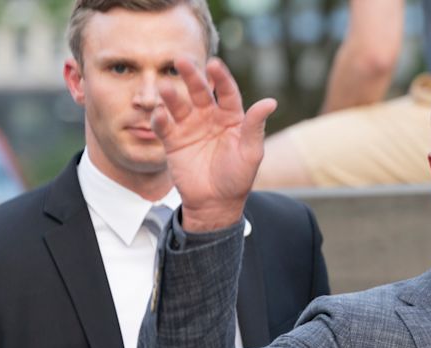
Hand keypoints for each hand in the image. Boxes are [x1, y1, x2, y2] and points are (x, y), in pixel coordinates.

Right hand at [152, 57, 276, 231]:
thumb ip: (255, 126)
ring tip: (165, 88)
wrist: (216, 204)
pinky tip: (159, 114)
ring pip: (178, 105)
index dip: (221, 78)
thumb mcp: (251, 152)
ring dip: (171, 96)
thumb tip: (271, 102)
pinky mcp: (173, 141)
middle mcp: (209, 118)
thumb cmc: (238, 178)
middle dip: (191, 76)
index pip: (226, 92)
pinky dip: (160, 119)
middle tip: (182, 60)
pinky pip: (164, 126)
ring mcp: (190, 128)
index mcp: (231, 117)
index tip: (215, 64)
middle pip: (199, 92)